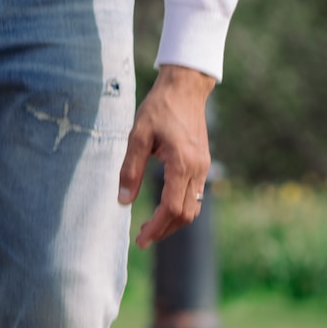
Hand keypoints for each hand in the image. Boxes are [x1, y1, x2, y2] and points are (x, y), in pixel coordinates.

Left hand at [119, 64, 214, 249]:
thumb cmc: (159, 109)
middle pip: (185, 214)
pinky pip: (195, 196)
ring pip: (193, 208)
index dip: (156, 227)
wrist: (185, 88)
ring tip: (151, 227)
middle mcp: (197, 170)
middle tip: (143, 238)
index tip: (141, 239)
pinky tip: (164, 209)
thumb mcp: (137, 135)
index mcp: (182, 164)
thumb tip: (123, 200)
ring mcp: (203, 168)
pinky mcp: (203, 164)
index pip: (171, 208)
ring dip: (174, 222)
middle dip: (164, 230)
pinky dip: (181, 209)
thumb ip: (130, 169)